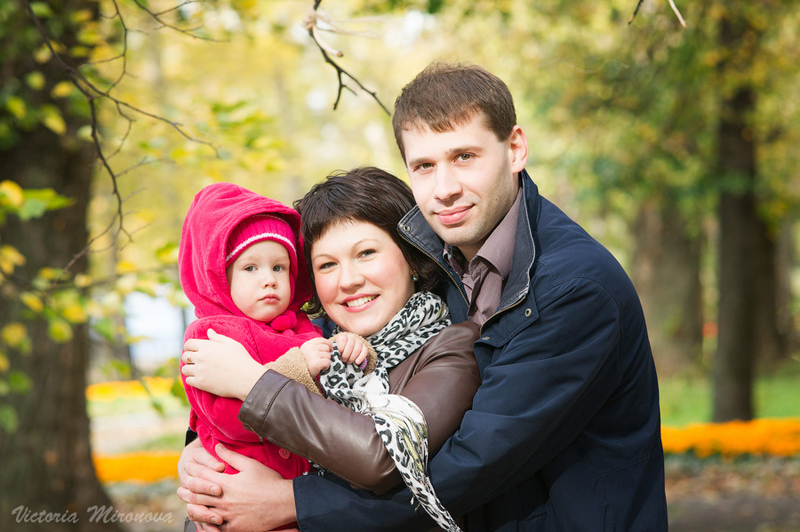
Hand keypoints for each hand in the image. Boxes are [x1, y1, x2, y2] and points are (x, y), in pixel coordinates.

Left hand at [177, 443, 297, 531]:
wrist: (283, 503)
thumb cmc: (269, 482)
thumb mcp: (250, 465)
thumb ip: (231, 456)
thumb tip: (216, 446)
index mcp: (227, 483)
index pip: (202, 475)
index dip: (192, 470)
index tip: (187, 468)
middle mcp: (224, 500)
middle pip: (198, 496)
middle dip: (187, 492)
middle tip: (180, 490)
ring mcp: (228, 516)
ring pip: (203, 513)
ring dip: (193, 508)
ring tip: (188, 506)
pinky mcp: (234, 528)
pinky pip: (215, 528)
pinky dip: (207, 524)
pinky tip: (205, 521)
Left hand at [182, 329, 264, 400]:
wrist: (247, 378)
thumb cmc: (242, 360)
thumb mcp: (232, 344)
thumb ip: (218, 337)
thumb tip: (209, 331)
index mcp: (207, 346)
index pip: (189, 344)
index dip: (190, 347)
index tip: (193, 350)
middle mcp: (201, 358)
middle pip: (185, 356)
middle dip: (188, 358)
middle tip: (195, 361)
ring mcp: (200, 371)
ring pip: (185, 369)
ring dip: (189, 369)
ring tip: (196, 370)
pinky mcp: (201, 383)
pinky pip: (188, 381)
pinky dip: (192, 379)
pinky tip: (199, 378)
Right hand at [300, 337, 332, 377]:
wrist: (297, 373)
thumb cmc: (304, 363)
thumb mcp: (306, 351)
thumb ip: (315, 347)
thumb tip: (329, 346)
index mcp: (308, 344)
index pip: (322, 340)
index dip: (328, 344)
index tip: (330, 349)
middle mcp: (311, 348)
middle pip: (326, 348)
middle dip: (326, 354)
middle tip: (320, 360)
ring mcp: (314, 355)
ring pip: (328, 355)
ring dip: (326, 361)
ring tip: (319, 364)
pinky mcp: (317, 363)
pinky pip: (328, 362)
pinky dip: (326, 366)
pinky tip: (321, 368)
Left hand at [335, 332, 369, 366]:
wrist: (346, 350)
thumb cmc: (339, 350)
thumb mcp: (335, 347)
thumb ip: (333, 349)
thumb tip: (332, 353)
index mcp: (343, 336)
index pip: (343, 340)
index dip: (341, 348)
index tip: (339, 354)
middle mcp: (352, 337)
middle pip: (350, 345)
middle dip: (346, 355)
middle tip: (343, 360)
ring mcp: (359, 341)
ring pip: (358, 348)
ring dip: (352, 357)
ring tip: (348, 361)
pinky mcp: (364, 347)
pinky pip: (365, 351)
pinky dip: (361, 357)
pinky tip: (357, 362)